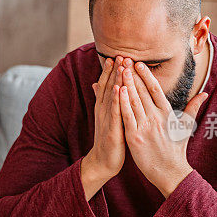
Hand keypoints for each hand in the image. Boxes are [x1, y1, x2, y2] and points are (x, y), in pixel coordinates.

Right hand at [85, 56, 126, 179]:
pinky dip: (116, 99)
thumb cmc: (108, 140)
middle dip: (114, 70)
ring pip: (111, 96)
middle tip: (120, 54)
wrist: (103, 162)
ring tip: (120, 65)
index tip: (116, 56)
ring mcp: (107, 119)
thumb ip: (103, 100)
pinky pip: (114, 111)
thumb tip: (96, 83)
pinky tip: (118, 88)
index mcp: (103, 108)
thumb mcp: (105, 118)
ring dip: (115, 79)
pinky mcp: (112, 129)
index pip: (107, 85)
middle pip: (108, 86)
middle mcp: (103, 111)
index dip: (110, 71)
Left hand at [118, 59, 207, 196]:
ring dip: (126, 84)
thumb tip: (204, 93)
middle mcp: (156, 117)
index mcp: (167, 113)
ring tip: (119, 70)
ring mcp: (145, 127)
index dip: (146, 75)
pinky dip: (122, 102)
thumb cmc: (177, 149)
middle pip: (142, 91)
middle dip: (133, 74)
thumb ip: (192, 107)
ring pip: (133, 101)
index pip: (155, 89)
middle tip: (125, 59)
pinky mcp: (134, 137)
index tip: (139, 63)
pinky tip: (117, 90)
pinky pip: (127, 116)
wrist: (169, 171)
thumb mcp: (186, 126)